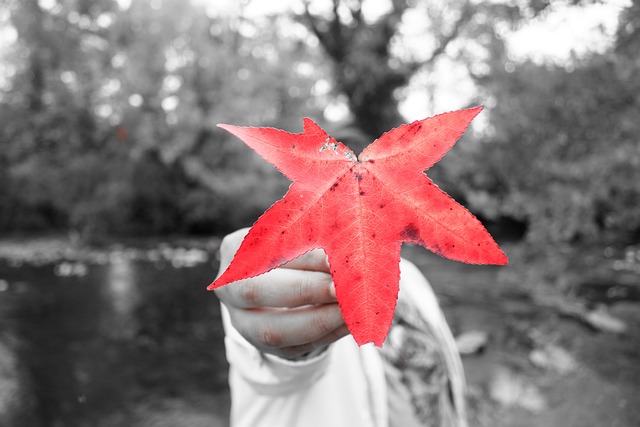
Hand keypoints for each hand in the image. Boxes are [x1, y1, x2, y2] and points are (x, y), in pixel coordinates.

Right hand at [214, 228, 349, 359]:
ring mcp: (244, 322)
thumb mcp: (301, 236)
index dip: (302, 256)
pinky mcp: (267, 347)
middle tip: (342, 286)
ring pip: (274, 330)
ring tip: (353, 309)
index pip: (266, 251)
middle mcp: (230, 289)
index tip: (337, 257)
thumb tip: (346, 250)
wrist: (283, 280)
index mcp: (235, 250)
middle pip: (256, 290)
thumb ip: (316, 237)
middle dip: (304, 289)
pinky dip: (328, 335)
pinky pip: (296, 347)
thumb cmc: (296, 249)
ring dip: (320, 320)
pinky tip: (352, 323)